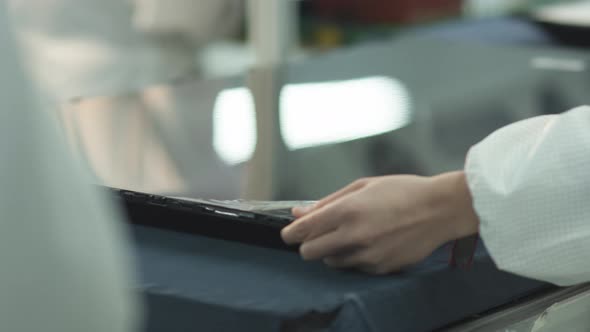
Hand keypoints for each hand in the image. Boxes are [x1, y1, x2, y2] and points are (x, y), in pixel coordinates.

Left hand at [281, 171, 478, 273]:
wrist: (440, 210)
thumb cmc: (401, 191)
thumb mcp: (362, 186)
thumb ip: (327, 201)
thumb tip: (299, 212)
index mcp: (347, 210)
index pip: (303, 230)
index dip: (290, 233)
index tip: (290, 233)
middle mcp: (354, 235)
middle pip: (309, 252)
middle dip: (308, 244)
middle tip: (319, 234)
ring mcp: (368, 255)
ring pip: (330, 262)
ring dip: (332, 251)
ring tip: (351, 234)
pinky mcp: (380, 268)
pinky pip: (354, 267)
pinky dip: (354, 257)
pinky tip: (371, 241)